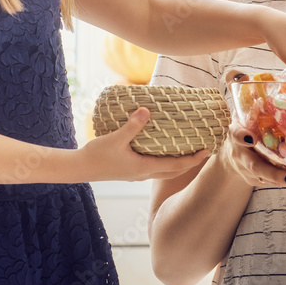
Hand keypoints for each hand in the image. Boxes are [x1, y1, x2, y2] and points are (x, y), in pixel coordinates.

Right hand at [79, 108, 209, 180]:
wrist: (79, 168)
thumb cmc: (96, 155)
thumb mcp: (115, 138)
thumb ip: (132, 125)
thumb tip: (146, 110)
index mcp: (143, 168)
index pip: (175, 166)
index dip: (192, 160)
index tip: (206, 151)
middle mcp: (143, 173)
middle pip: (173, 172)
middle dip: (190, 163)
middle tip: (203, 152)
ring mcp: (136, 174)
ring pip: (163, 171)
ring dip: (177, 164)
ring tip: (187, 151)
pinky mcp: (129, 171)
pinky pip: (153, 168)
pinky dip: (164, 162)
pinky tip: (162, 151)